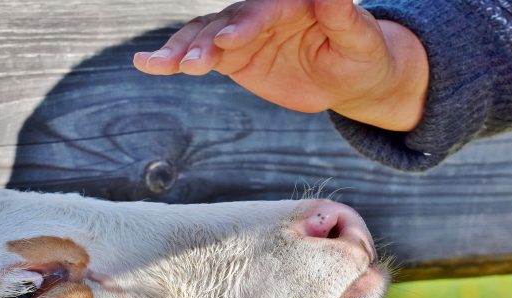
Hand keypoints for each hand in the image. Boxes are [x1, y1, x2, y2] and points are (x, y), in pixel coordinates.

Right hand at [133, 0, 427, 131]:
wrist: (349, 77)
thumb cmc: (362, 55)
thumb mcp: (361, 40)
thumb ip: (343, 16)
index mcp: (293, 4)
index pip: (265, 11)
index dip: (246, 25)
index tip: (228, 41)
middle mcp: (262, 13)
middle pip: (227, 22)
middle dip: (207, 42)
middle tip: (189, 64)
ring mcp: (244, 33)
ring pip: (206, 35)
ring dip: (182, 50)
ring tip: (157, 65)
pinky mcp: (233, 54)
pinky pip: (199, 54)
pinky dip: (174, 59)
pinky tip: (148, 64)